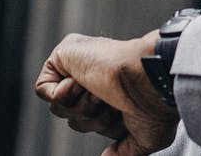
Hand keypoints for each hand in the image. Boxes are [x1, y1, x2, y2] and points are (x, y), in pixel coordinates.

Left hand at [35, 31, 179, 155]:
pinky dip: (62, 94)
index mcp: (118, 92)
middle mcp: (100, 77)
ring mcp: (83, 65)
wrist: (151, 81)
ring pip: (58, 107)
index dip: (104, 127)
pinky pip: (44, 89)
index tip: (124, 115)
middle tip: (112, 102)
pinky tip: (83, 82)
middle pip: (72, 116)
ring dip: (81, 108)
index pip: (92, 121)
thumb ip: (124, 150)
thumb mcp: (146, 137)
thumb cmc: (156, 104)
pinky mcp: (66, 54)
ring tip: (101, 91)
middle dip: (91, 119)